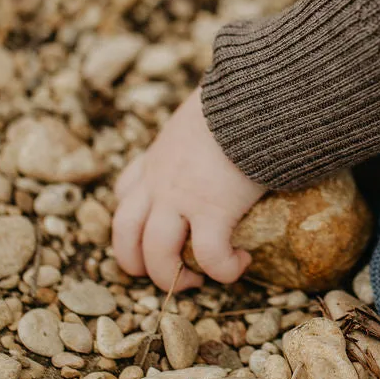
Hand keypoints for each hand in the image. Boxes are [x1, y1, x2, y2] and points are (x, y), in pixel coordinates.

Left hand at [112, 87, 265, 289]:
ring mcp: (181, 198)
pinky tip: (242, 263)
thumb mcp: (206, 112)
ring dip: (173, 277)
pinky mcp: (213, 210)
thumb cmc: (239, 99)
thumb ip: (208, 128)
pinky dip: (224, 269)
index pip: (127, 194)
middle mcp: (159, 181)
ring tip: (199, 281)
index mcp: (158, 158)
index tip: (158, 233)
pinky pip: (211, 256)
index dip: (135, 223)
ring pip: (157, 254)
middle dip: (139, 263)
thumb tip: (236, 127)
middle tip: (169, 275)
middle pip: (126, 233)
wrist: (253, 96)